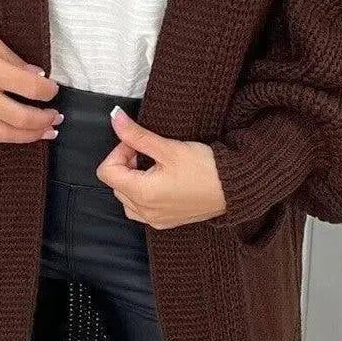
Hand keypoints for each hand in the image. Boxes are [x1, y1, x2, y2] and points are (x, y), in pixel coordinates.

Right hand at [0, 17, 61, 141]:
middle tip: (56, 117)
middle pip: (21, 118)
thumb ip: (9, 55)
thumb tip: (35, 74)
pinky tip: (16, 127)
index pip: (29, 87)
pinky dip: (5, 131)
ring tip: (46, 132)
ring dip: (30, 136)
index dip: (48, 91)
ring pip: (5, 134)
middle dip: (45, 120)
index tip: (53, 89)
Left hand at [96, 107, 226, 227]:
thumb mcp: (169, 148)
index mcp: (142, 194)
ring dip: (133, 181)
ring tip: (155, 167)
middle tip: (149, 152)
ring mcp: (155, 220)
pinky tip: (161, 182)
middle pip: (116, 185)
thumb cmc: (206, 169)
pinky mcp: (166, 222)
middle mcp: (145, 211)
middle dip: (126, 165)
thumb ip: (137, 135)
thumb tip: (115, 118)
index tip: (137, 143)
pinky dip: (143, 195)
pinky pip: (141, 210)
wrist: (234, 188)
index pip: (107, 172)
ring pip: (126, 199)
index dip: (118, 152)